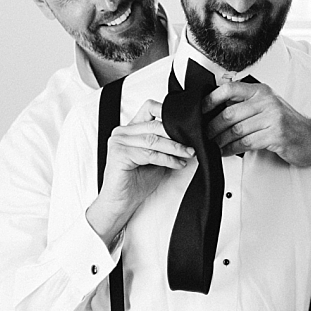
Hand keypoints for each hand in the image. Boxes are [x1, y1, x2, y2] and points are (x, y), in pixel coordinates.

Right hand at [86, 99, 193, 245]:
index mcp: (130, 129)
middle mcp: (122, 132)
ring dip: (174, 148)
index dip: (168, 111)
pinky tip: (177, 164)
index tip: (186, 123)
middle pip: (154, 124)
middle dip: (177, 135)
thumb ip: (165, 145)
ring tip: (187, 154)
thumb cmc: (136, 182)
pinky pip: (149, 153)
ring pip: (153, 139)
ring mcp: (118, 142)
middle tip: (192, 145)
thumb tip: (188, 137)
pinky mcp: (119, 154)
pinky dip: (167, 159)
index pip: (149, 107)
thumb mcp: (156, 158)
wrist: (121, 203)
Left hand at [203, 80, 310, 168]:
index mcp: (261, 91)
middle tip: (204, 135)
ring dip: (221, 140)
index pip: (230, 88)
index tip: (200, 110)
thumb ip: (245, 104)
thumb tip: (214, 108)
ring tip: (214, 145)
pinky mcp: (276, 135)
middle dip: (213, 127)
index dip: (211, 99)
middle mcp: (267, 101)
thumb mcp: (266, 106)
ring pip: (236, 130)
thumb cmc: (285, 123)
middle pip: (230, 113)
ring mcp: (273, 117)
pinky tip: (226, 151)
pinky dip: (232, 149)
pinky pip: (246, 143)